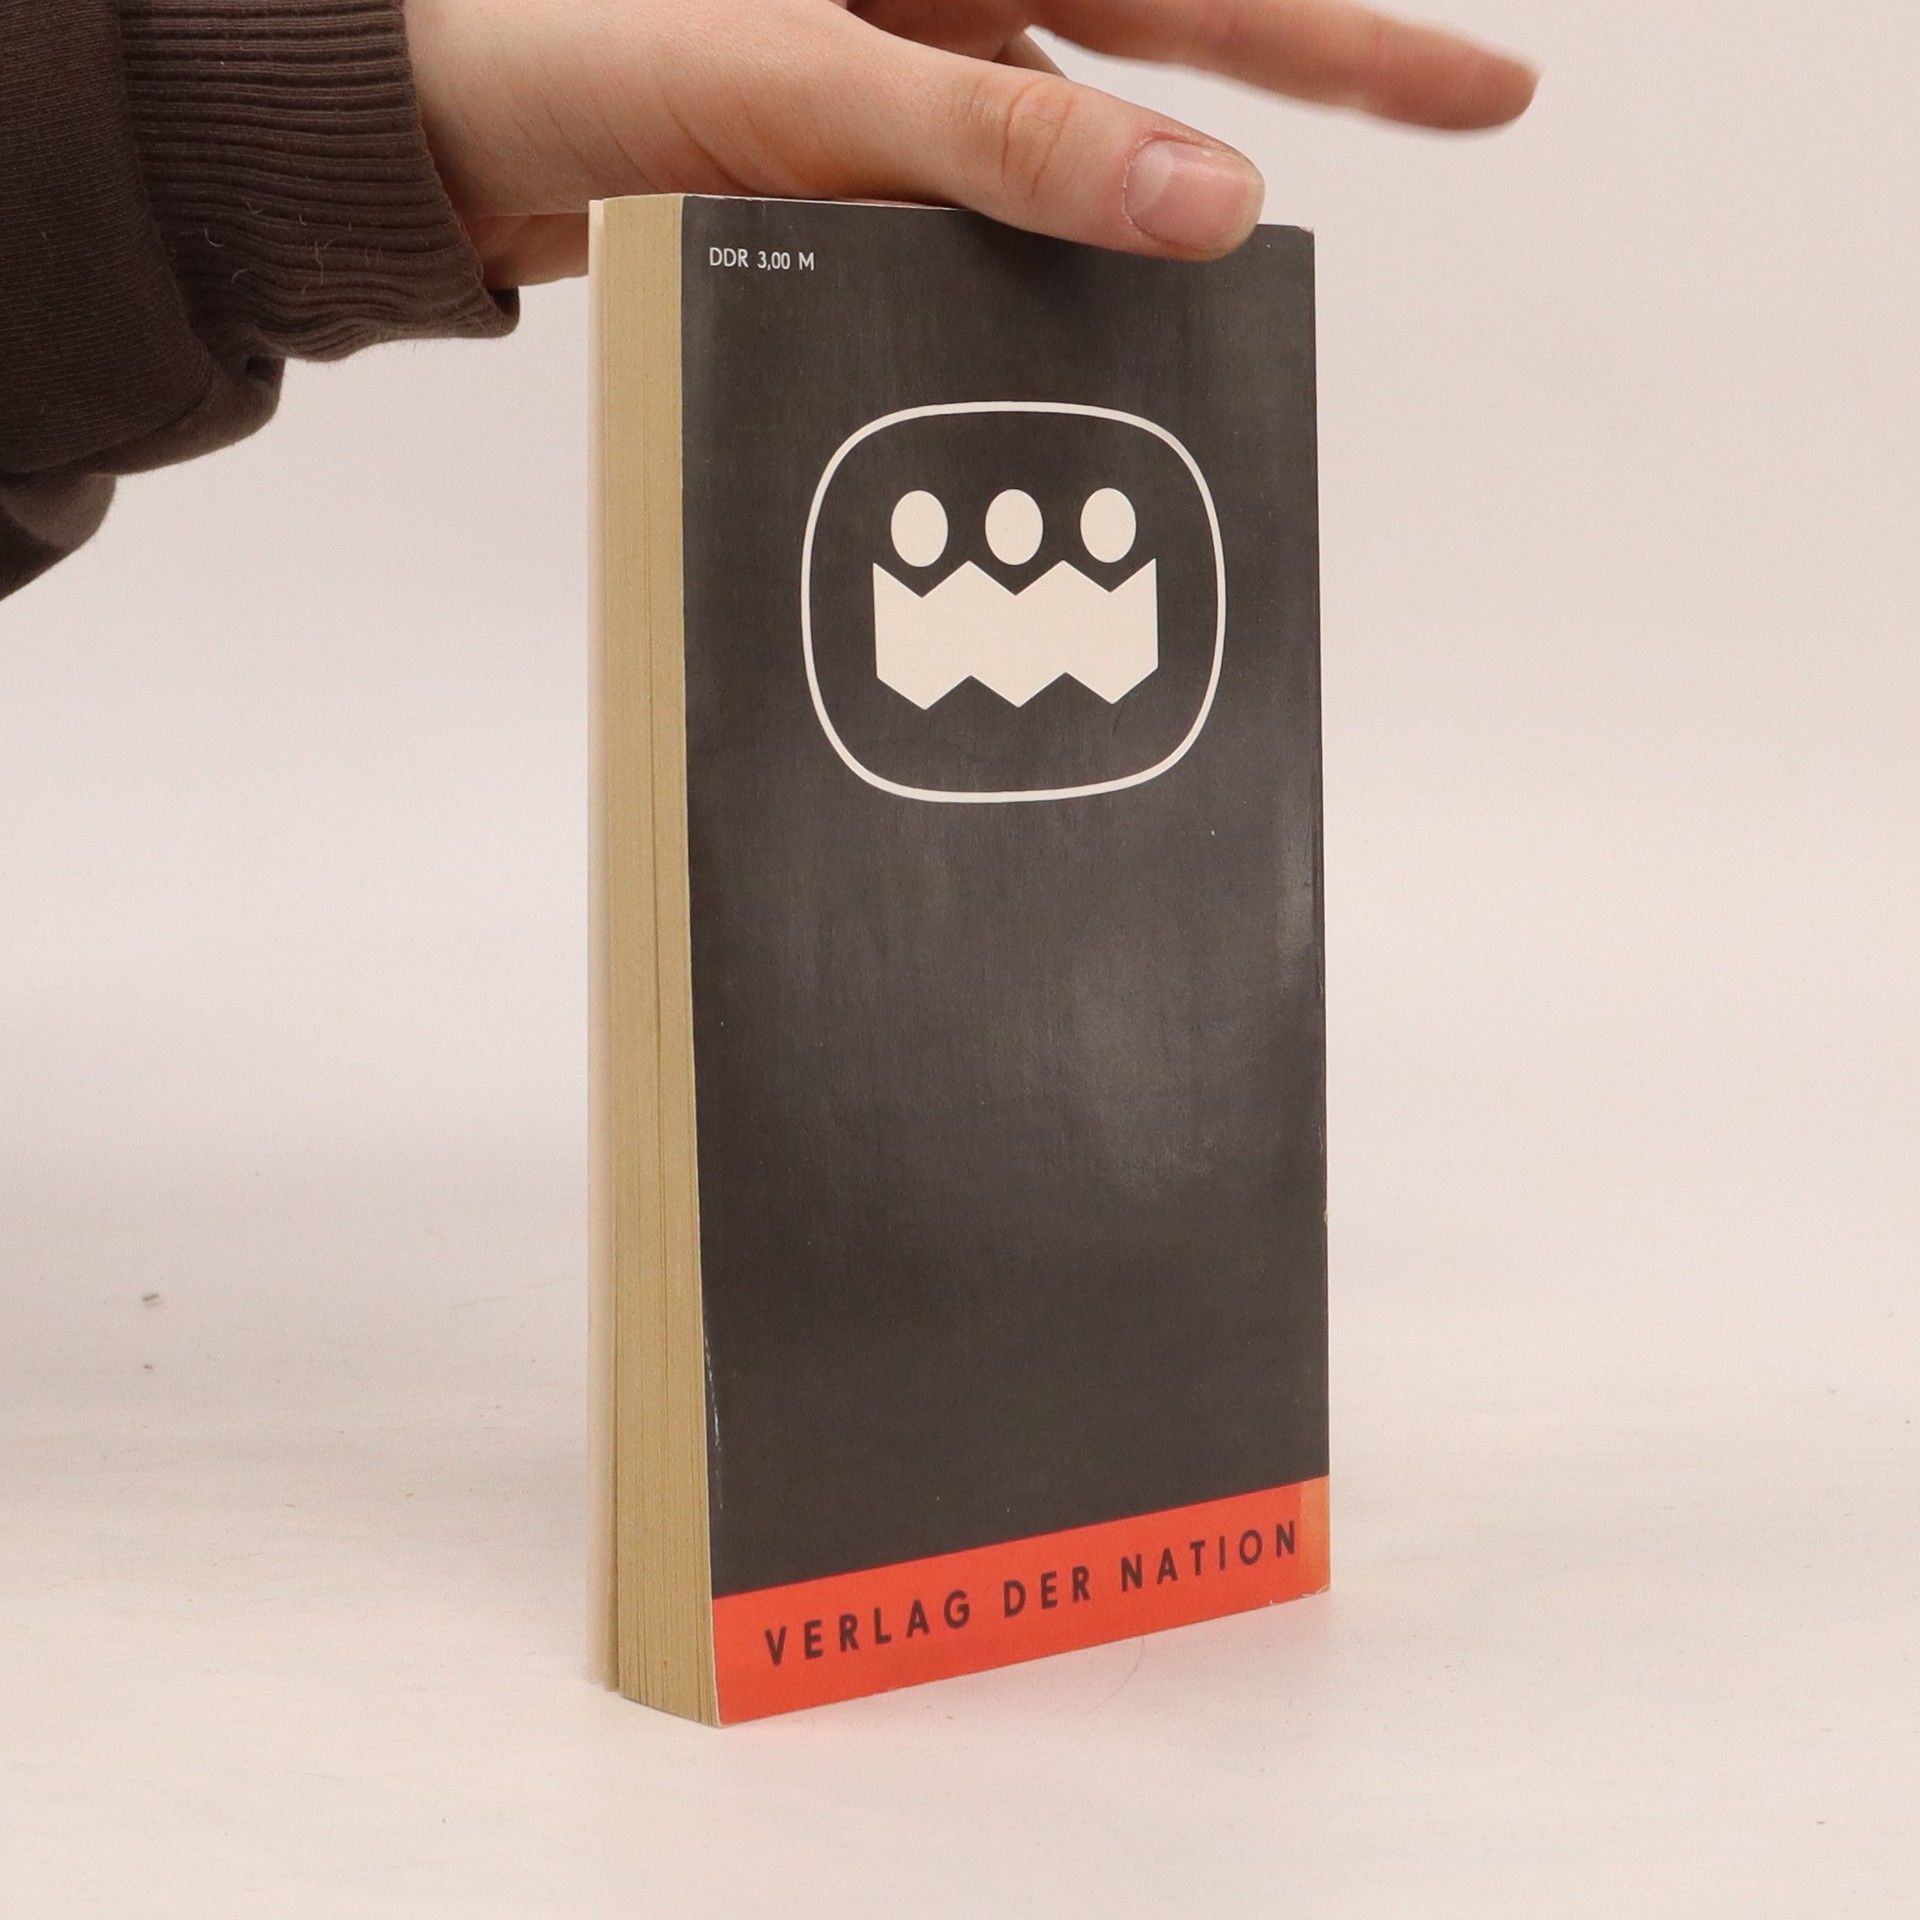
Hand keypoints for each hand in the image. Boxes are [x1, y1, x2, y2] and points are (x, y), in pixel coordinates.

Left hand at [404, 0, 1536, 285]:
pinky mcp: (855, 143)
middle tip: (1477, 111)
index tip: (1487, 96)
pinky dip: (1021, 267)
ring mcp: (903, 59)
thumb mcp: (816, 79)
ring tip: (1213, 316)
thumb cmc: (576, 39)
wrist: (428, 117)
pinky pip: (979, 206)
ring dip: (1138, 223)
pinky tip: (1057, 325)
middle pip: (1175, 31)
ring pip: (1075, 139)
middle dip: (1317, 83)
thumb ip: (1013, 146)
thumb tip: (1213, 205)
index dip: (1350, 42)